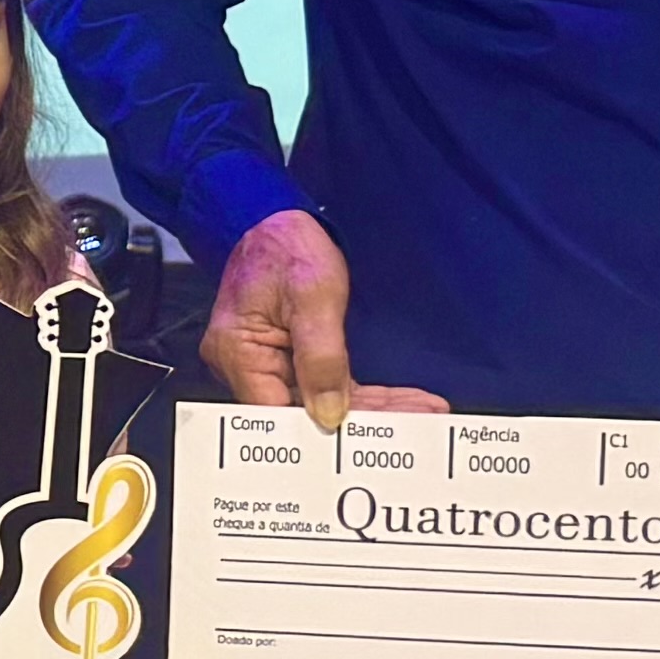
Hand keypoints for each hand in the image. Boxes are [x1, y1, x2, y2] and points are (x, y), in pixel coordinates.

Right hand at [199, 209, 445, 429]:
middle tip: (415, 424)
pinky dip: (362, 394)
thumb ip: (321, 358)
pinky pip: (325, 385)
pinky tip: (401, 401)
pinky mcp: (290, 359)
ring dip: (371, 408)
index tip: (370, 440)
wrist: (277, 218)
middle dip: (362, 420)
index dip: (320, 432)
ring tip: (422, 412)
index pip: (275, 412)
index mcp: (237, 352)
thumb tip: (328, 415)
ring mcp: (268, 364)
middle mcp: (245, 366)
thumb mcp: (313, 297)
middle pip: (302, 412)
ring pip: (320, 402)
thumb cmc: (287, 246)